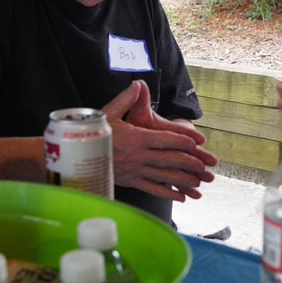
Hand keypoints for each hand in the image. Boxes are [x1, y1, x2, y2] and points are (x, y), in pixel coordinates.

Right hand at [103, 81, 218, 201]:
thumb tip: (137, 84)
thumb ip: (125, 99)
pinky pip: (153, 190)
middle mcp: (138, 156)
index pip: (164, 140)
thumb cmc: (91, 134)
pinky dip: (168, 194)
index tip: (197, 143)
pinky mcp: (131, 182)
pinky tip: (182, 198)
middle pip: (169, 159)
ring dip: (184, 180)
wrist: (76, 158)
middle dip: (190, 163)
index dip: (182, 141)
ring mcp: (135, 171)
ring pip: (165, 177)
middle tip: (206, 165)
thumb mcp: (107, 113)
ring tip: (199, 182)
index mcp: (136, 138)